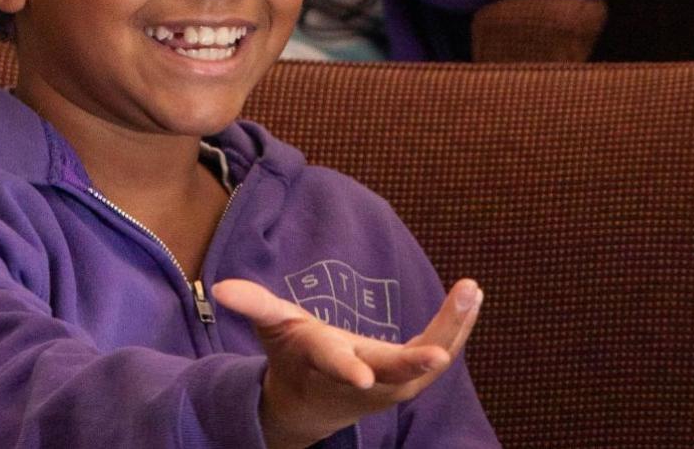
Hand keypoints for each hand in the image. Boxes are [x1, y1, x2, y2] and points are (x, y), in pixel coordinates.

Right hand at [211, 277, 483, 448]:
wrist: (314, 405)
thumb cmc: (295, 359)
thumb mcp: (275, 330)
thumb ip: (255, 306)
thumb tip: (221, 287)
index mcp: (326, 363)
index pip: (334, 364)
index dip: (345, 368)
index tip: (362, 376)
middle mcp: (363, 379)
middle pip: (396, 370)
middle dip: (419, 357)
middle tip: (445, 339)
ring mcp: (391, 384)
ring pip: (428, 363)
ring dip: (453, 329)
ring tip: (471, 291)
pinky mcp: (411, 378)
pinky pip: (440, 352)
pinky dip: (458, 327)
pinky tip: (473, 296)